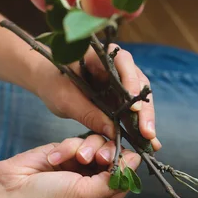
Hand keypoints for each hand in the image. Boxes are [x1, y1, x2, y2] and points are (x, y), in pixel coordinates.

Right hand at [0, 134, 139, 197]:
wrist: (6, 191)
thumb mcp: (84, 195)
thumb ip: (113, 179)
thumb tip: (136, 162)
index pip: (124, 182)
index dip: (126, 167)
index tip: (123, 156)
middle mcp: (91, 188)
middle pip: (114, 161)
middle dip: (106, 155)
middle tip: (96, 157)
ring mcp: (78, 169)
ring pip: (97, 147)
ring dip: (85, 149)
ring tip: (73, 157)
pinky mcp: (65, 154)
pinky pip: (78, 141)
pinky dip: (68, 147)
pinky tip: (54, 158)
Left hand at [35, 43, 160, 149]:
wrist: (46, 81)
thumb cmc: (52, 82)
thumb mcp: (65, 99)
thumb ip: (88, 113)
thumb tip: (112, 132)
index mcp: (101, 55)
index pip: (123, 63)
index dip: (131, 84)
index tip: (134, 107)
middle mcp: (117, 66)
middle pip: (138, 83)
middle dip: (144, 109)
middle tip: (147, 132)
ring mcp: (121, 83)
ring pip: (140, 98)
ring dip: (145, 119)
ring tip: (150, 140)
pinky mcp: (120, 98)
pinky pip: (133, 110)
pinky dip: (138, 125)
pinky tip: (147, 141)